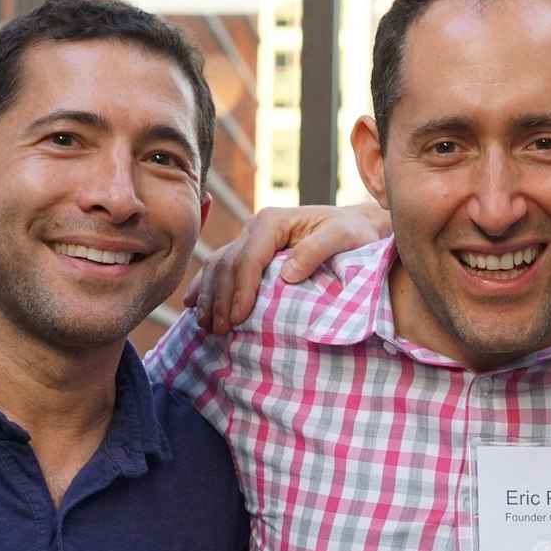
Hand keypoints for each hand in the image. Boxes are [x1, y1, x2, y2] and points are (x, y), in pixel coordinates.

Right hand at [183, 203, 390, 332]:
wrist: (356, 226)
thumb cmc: (354, 232)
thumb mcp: (344, 236)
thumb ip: (317, 250)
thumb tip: (287, 275)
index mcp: (273, 221)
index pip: (248, 258)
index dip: (240, 289)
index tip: (238, 318)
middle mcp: (256, 227)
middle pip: (227, 264)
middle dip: (219, 298)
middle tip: (219, 329)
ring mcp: (250, 239)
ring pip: (217, 266)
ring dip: (208, 296)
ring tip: (206, 325)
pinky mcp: (250, 252)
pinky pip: (221, 269)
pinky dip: (205, 288)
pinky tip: (194, 306)